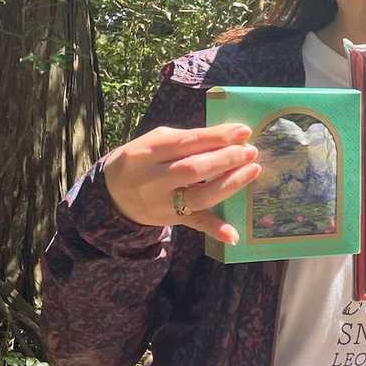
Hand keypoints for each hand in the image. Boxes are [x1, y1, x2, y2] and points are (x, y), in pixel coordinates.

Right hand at [103, 123, 261, 244]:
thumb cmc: (143, 160)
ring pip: (199, 197)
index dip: (216, 137)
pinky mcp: (171, 220)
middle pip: (193, 170)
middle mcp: (153, 179)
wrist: (113, 195)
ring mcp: (162, 203)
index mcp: (147, 152)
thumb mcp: (155, 142)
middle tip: (250, 151)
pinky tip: (234, 234)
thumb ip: (188, 140)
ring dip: (229, 185)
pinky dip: (214, 229)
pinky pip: (195, 224)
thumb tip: (229, 136)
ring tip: (252, 170)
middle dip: (225, 160)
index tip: (244, 131)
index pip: (187, 143)